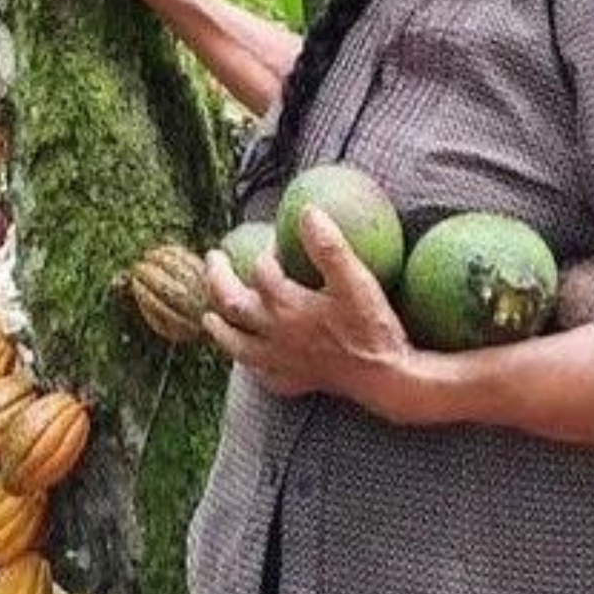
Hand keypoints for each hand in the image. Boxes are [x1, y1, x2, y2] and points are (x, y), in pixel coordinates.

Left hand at [203, 205, 414, 421]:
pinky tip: (250, 362)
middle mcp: (274, 334)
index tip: (275, 237)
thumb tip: (307, 211)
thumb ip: (328, 246)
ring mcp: (280, 361)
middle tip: (213, 258)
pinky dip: (249, 365)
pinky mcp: (293, 382)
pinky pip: (261, 375)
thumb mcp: (354, 280)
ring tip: (209, 317)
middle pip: (232, 304)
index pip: (261, 269)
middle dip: (218, 279)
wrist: (384, 377)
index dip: (265, 249)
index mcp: (285, 305)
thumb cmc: (370, 326)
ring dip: (220, 328)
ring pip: (237, 345)